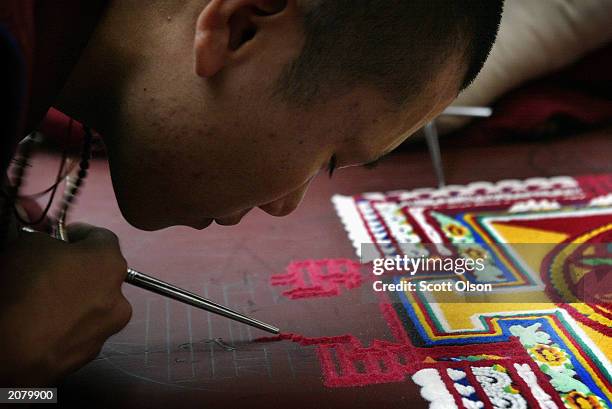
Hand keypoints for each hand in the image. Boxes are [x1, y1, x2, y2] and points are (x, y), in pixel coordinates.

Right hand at [0, 223, 131, 385]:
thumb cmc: (24, 287)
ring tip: (44, 301)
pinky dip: (67, 326)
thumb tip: (50, 244)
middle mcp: (119, 297)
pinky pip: (80, 331)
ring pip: (94, 306)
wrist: (10, 348)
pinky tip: (43, 325)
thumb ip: (49, 239)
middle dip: (79, 269)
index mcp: (110, 263)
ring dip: (76, 300)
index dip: (78, 234)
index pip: (102, 237)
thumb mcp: (31, 244)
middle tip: (49, 270)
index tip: (60, 237)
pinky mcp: (89, 356)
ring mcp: (107, 330)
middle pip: (102, 274)